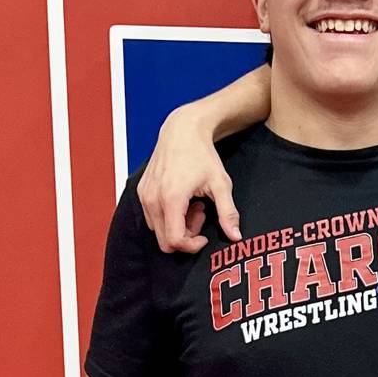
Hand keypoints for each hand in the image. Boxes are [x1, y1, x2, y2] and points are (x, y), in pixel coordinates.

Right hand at [137, 103, 239, 253]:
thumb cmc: (202, 155)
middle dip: (185, 236)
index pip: (174, 240)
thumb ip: (227, 212)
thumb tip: (236, 237)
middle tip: (201, 214)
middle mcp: (152, 199)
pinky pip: (153, 217)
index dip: (191, 246)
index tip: (205, 236)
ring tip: (193, 204)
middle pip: (164, 240)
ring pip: (158, 230)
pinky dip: (169, 216)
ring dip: (177, 225)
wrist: (183, 131)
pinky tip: (183, 199)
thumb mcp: (221, 184)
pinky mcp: (141, 191)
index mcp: (171, 198)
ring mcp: (144, 195)